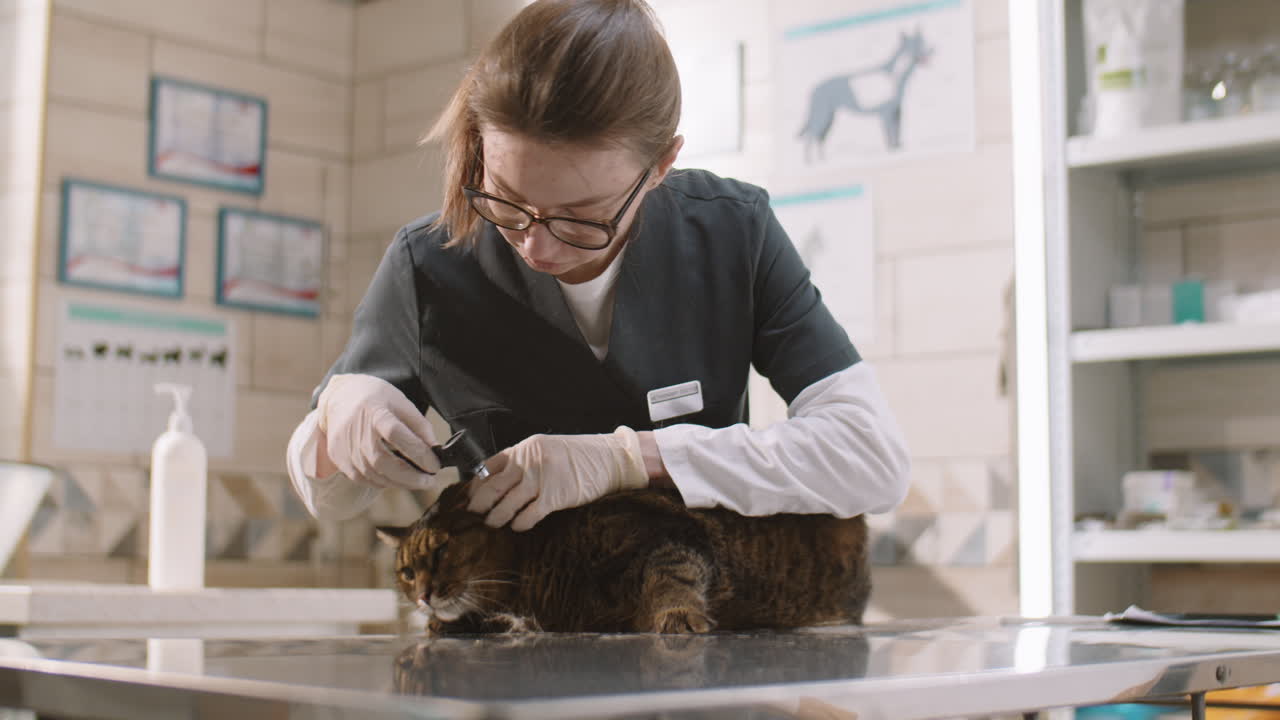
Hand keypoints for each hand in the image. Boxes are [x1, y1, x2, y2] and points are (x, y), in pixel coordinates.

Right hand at [315, 374, 440, 488]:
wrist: (341, 396)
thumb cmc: (377, 399)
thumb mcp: (402, 402)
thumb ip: (420, 426)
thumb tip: (435, 450)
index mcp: (375, 412)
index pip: (396, 435)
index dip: (418, 453)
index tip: (435, 466)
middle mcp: (356, 431)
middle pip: (382, 461)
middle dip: (410, 477)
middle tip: (430, 482)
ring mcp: (344, 446)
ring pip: (373, 474)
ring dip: (398, 482)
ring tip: (416, 481)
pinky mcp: (338, 458)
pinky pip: (362, 478)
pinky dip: (382, 482)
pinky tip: (395, 479)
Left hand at [467, 427, 647, 530]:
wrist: (611, 458)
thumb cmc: (580, 456)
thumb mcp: (546, 449)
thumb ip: (524, 462)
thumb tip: (499, 483)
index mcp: (524, 448)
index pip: (488, 467)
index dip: (475, 485)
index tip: (469, 498)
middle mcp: (528, 461)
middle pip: (492, 487)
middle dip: (479, 504)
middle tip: (472, 516)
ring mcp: (541, 478)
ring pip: (506, 504)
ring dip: (495, 518)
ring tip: (491, 525)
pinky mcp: (555, 496)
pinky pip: (528, 515)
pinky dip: (519, 524)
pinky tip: (518, 527)